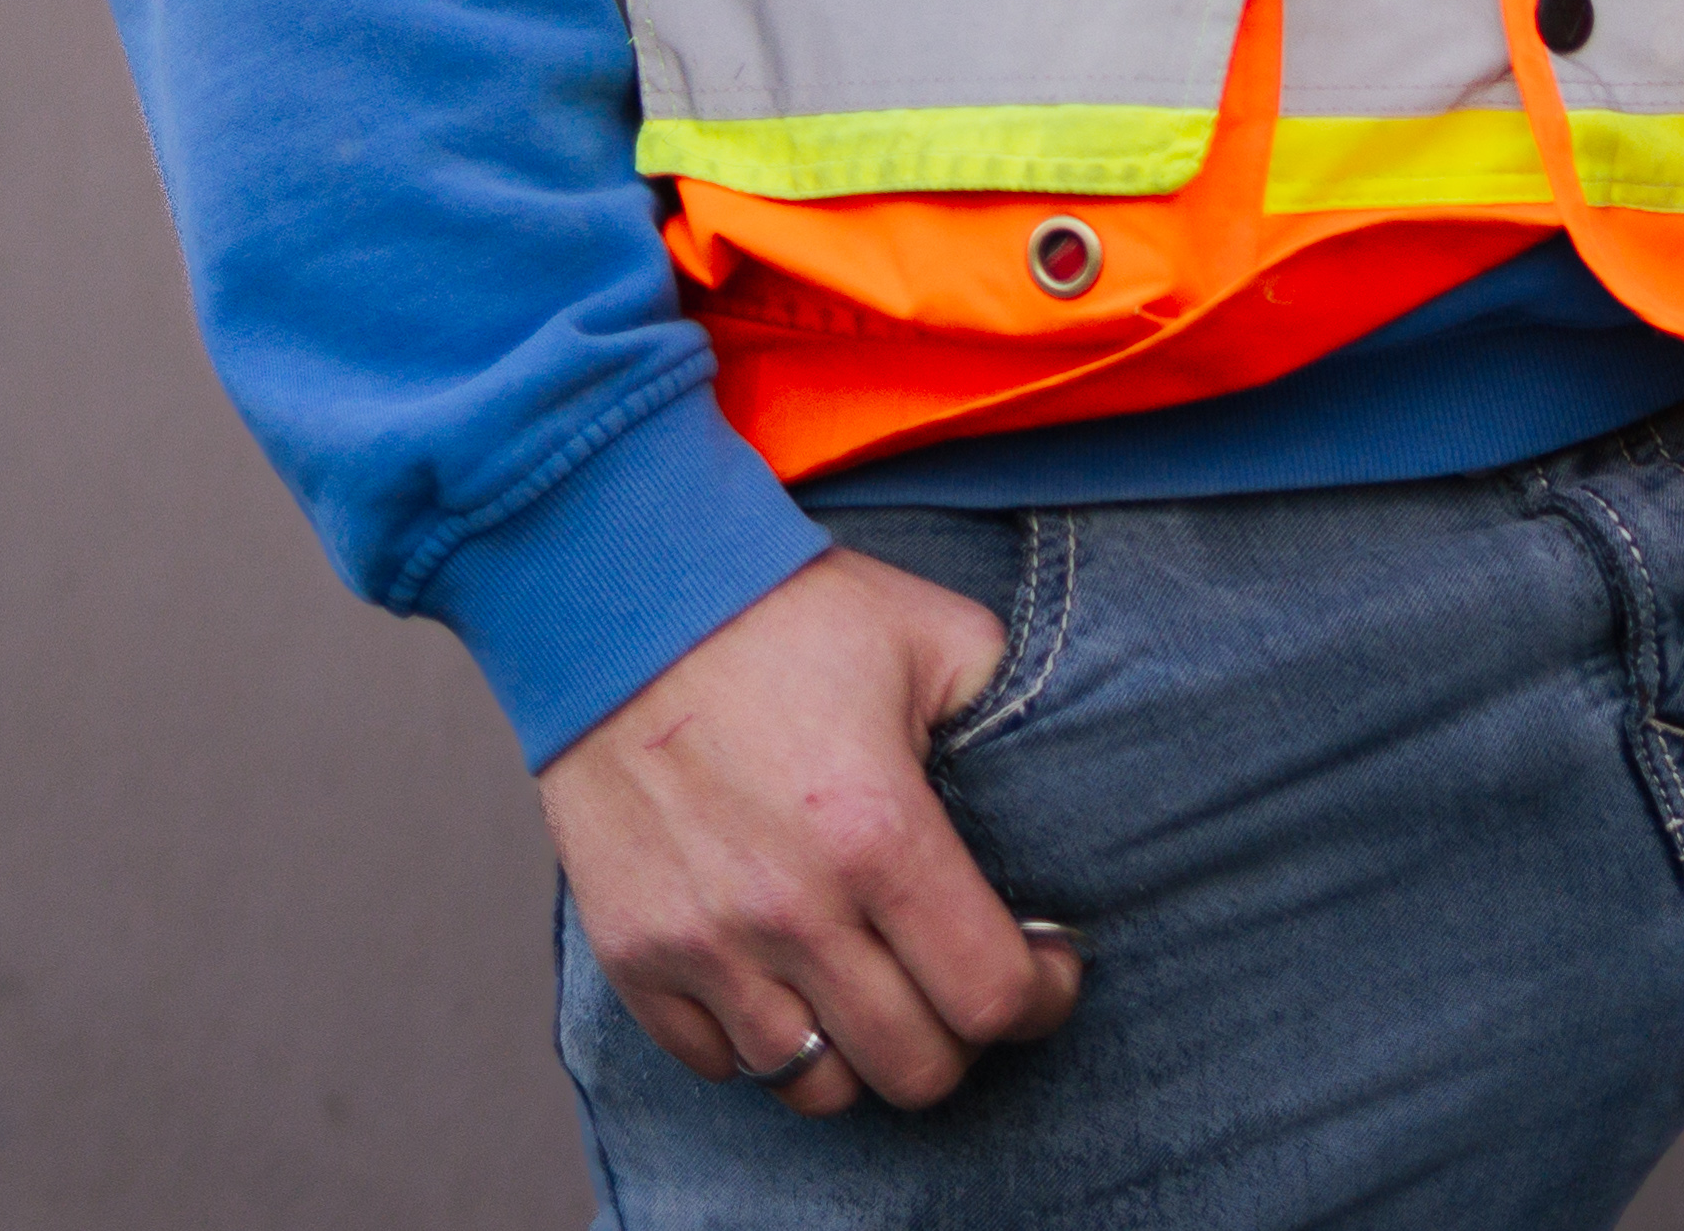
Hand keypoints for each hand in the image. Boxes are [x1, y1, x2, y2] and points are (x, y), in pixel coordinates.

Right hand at [543, 546, 1080, 1116]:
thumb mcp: (936, 636)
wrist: (625, 598)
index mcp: (880, 833)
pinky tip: (788, 981)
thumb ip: (1007, 712)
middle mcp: (791, 910)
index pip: (990, 996)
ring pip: (813, 1084)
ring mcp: (703, 943)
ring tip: (875, 991)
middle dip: (961, 1039)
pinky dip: (761, 1041)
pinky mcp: (633, 954)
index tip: (1044, 967)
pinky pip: (715, 1061)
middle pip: (912, 1068)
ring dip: (860, 1051)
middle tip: (961, 985)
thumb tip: (1058, 786)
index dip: (1040, 997)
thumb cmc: (785, 612)